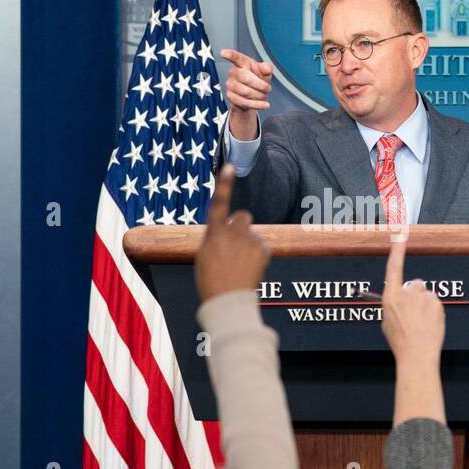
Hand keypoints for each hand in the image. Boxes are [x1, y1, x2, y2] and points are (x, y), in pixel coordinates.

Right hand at [195, 164, 270, 301]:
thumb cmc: (211, 281)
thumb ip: (216, 238)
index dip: (224, 184)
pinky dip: (257, 255)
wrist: (228, 301)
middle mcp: (233, 233)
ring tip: (239, 265)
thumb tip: (226, 231)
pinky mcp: (263, 250)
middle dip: (240, 225)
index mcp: (214, 234)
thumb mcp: (204, 256)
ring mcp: (250, 241)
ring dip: (248, 244)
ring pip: (251, 234)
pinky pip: (261, 246)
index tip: (230, 167)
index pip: (218, 203)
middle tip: (234, 245)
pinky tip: (249, 269)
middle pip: (242, 216)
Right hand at [219, 48, 271, 142]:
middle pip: (246, 78)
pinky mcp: (230, 96)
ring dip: (259, 95)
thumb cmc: (257, 79)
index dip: (230, 55)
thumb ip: (267, 68)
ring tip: (264, 95)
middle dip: (261, 85)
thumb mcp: (264, 72)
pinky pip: (244, 102)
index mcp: (242, 63)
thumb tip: (267, 68)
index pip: (236, 57)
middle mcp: (233, 72)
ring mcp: (230, 84)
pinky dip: (257, 104)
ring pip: (245, 91)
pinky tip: (264, 105)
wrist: (252, 95)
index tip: (223, 53)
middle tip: (268, 88)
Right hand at [379, 231, 444, 365]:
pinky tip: (428, 324)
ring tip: (420, 322)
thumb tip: (400, 298)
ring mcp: (424, 297)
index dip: (397, 250)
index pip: (394, 267)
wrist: (417, 354)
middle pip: (413, 284)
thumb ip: (393, 304)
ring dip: (423, 304)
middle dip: (414, 295)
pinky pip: (434, 302)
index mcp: (391, 297)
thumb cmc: (400, 340)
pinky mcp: (437, 303)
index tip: (400, 235)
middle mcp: (408, 293)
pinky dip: (432, 310)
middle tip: (412, 314)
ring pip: (424, 294)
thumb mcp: (387, 321)